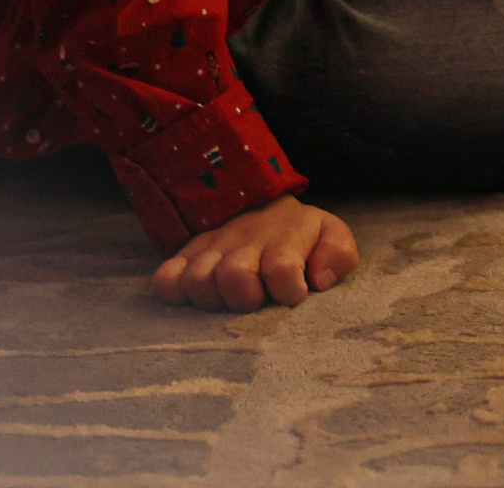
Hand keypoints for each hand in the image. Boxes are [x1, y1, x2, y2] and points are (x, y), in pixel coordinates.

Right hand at [150, 194, 358, 311]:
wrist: (262, 204)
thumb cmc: (299, 233)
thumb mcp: (331, 235)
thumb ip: (338, 255)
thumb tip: (318, 281)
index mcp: (284, 239)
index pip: (282, 269)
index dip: (289, 291)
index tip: (295, 295)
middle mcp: (243, 243)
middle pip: (233, 277)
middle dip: (246, 299)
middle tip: (257, 300)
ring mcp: (211, 249)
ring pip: (197, 281)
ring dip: (213, 299)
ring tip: (229, 298)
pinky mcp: (185, 256)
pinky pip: (165, 280)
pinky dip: (175, 293)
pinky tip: (196, 296)